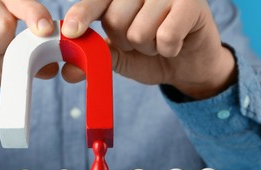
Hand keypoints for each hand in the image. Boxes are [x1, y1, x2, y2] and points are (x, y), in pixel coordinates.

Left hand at [61, 0, 236, 99]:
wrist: (186, 65)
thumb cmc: (150, 55)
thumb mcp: (118, 58)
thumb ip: (94, 59)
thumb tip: (68, 72)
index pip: (96, 3)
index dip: (82, 15)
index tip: (72, 31)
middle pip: (115, 21)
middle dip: (126, 42)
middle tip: (142, 40)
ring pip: (140, 31)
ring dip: (149, 48)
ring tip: (160, 40)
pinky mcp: (191, 2)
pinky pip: (167, 36)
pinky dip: (169, 49)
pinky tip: (177, 42)